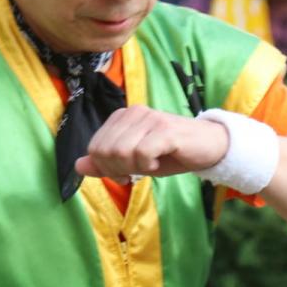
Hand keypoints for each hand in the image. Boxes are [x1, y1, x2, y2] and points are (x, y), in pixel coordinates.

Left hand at [75, 105, 228, 182]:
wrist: (209, 147)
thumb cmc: (170, 153)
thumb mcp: (134, 161)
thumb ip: (105, 162)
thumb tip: (78, 166)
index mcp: (122, 117)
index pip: (94, 147)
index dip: (105, 167)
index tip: (124, 173)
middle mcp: (134, 113)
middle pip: (105, 151)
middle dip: (118, 169)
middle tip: (137, 172)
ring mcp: (150, 119)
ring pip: (121, 152)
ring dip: (135, 168)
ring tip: (150, 164)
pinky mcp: (165, 129)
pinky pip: (142, 153)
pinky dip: (148, 165)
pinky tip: (159, 161)